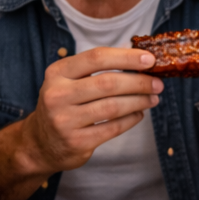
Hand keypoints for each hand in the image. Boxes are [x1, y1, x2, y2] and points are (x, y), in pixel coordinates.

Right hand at [22, 48, 161, 173]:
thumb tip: (140, 62)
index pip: (96, 58)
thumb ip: (96, 70)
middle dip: (138, 82)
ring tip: (153, 98)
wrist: (40, 142)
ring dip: (139, 101)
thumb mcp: (68, 81)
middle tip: (157, 83)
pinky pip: (112, 128)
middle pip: (108, 83)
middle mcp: (58, 94)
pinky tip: (139, 114)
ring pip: (113, 107)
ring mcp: (65, 120)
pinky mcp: (76, 142)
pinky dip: (131, 119)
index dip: (126, 57)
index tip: (150, 60)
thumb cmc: (63, 104)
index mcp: (57, 72)